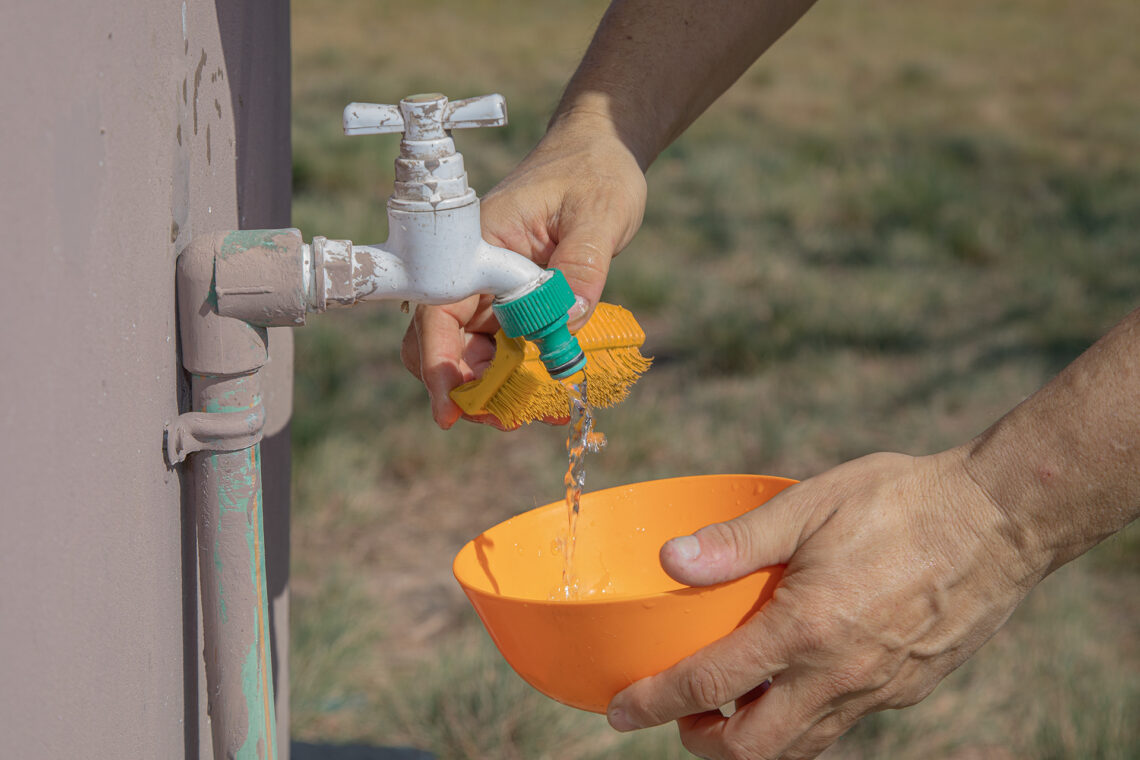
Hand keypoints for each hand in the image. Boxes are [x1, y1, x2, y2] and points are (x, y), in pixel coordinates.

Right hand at [401, 112, 646, 427]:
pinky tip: (548, 391)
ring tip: (536, 414)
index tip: (449, 408)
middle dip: (463, 389)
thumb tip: (564, 324)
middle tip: (504, 421)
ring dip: (494, 389)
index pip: (439, 310)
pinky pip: (503, 346)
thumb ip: (581, 267)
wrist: (602, 153)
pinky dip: (518, 374)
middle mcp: (474, 270)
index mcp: (479, 243)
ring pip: (472, 352)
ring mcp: (491, 287)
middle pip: (443, 342)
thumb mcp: (598, 216)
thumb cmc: (595, 172)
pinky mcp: (512, 300)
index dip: (439, 364)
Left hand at [607, 450, 1043, 759]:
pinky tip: (794, 681)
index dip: (656, 702)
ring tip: (729, 707)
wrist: (1002, 519)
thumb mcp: (810, 505)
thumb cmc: (901, 502)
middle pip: (754, 748)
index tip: (621, 712)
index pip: (710, 685)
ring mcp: (878, 690)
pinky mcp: (909, 689)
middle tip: (681, 713)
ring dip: (754, 740)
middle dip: (703, 742)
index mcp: (806, 629)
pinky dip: (802, 720)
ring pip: (801, 746)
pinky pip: (840, 723)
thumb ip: (737, 541)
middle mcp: (839, 675)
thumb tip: (671, 562)